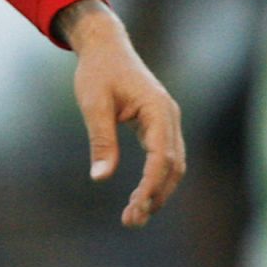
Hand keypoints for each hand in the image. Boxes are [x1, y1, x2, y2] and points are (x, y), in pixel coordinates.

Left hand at [55, 0, 184, 228]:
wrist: (104, 45)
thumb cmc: (97, 71)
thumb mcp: (94, 103)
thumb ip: (101, 139)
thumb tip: (101, 178)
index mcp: (158, 109)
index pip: (161, 158)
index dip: (150, 187)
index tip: (135, 208)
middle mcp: (170, 117)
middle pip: (172, 167)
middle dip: (155, 196)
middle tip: (131, 220)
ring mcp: (168, 121)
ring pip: (172, 166)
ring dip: (157, 192)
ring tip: (134, 215)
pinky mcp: (159, 124)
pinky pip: (164, 158)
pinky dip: (156, 179)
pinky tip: (141, 196)